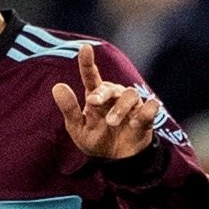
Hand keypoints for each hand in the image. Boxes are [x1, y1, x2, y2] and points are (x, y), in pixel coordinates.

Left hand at [52, 41, 161, 161]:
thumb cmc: (95, 140)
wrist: (116, 160)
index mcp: (96, 96)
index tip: (85, 48)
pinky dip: (144, 112)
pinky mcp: (146, 116)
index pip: (91, 76)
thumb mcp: (78, 128)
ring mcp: (132, 105)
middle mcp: (115, 97)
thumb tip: (57, 87)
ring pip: (130, 94)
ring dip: (120, 108)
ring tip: (110, 123)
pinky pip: (151, 106)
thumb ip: (69, 109)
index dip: (87, 62)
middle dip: (102, 93)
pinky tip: (135, 123)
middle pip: (111, 86)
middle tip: (93, 103)